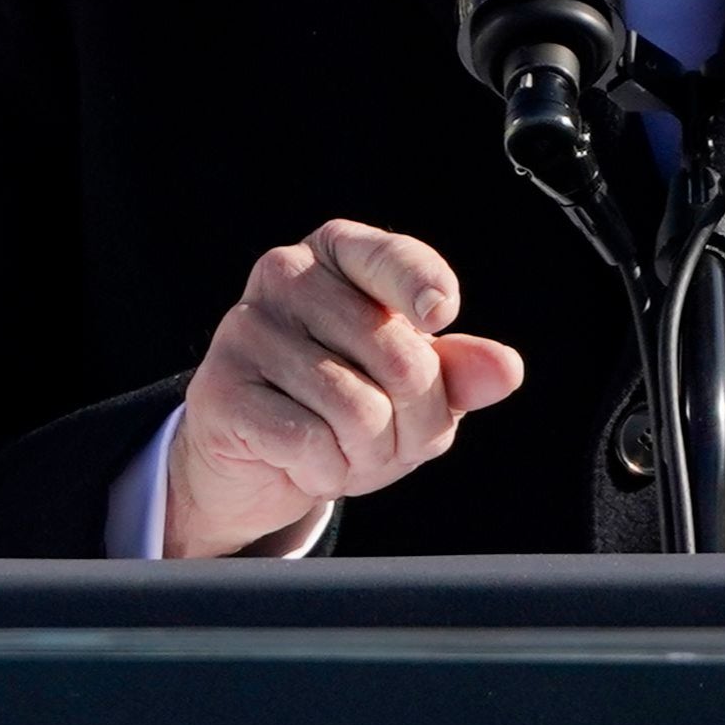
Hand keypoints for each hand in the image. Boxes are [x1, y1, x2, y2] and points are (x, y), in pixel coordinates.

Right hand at [162, 220, 522, 557]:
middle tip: (387, 437)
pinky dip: (326, 472)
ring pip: (359, 409)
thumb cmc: (345, 404)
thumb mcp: (412, 388)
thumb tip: (505, 368)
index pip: (393, 258)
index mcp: (340, 252)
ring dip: (369, 456)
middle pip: (400, 359)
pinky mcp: (220, 389)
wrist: (254, 458)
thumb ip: (459, 372)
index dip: (424, 286)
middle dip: (413, 423)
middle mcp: (285, 274)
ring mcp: (246, 328)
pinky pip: (310, 442)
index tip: (439, 315)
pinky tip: (307, 464)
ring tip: (345, 450)